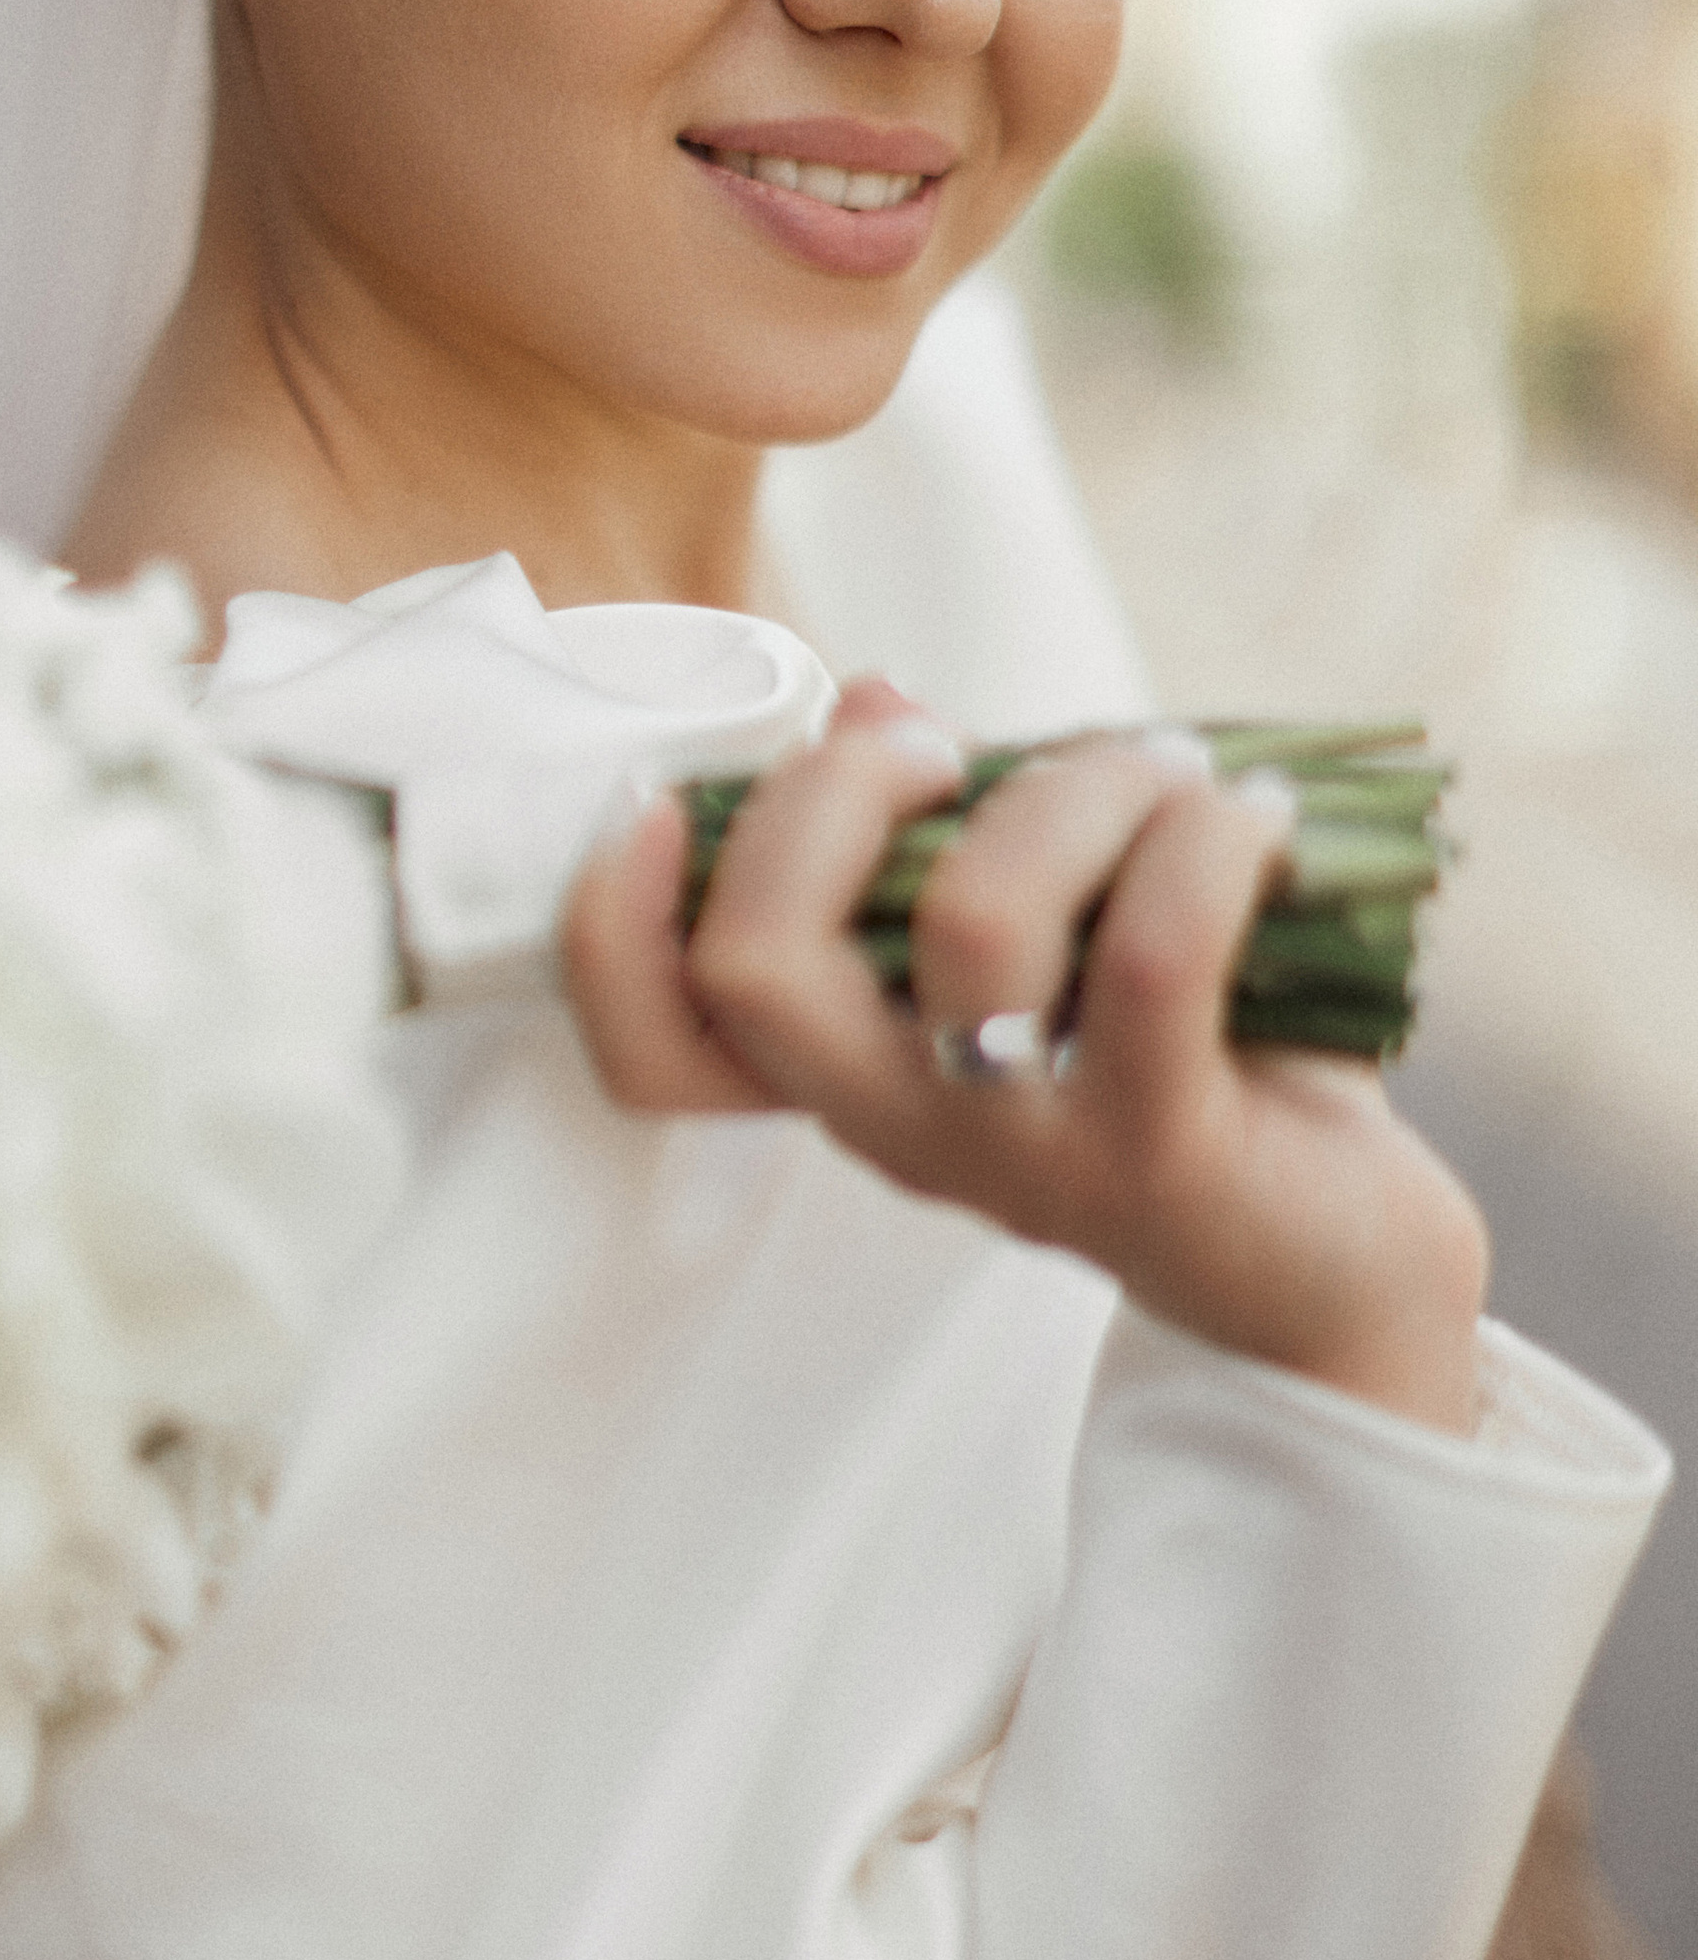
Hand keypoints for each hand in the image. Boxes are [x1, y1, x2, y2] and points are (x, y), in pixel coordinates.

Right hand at [562, 683, 1486, 1435]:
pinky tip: (1259, 820)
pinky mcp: (1157, 1161)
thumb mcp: (1048, 934)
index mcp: (848, 1069)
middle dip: (838, 793)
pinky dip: (1208, 840)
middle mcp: (899, 1127)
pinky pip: (1155, 957)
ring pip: (974, 923)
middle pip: (761, 965)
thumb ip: (944, 827)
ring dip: (1076, 788)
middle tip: (950, 749)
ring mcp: (1017, 1158)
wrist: (1346, 1263)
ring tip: (1165, 774)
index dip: (613, 924)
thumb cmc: (1186, 1063)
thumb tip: (874, 696)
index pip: (654, 1047)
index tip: (667, 799)